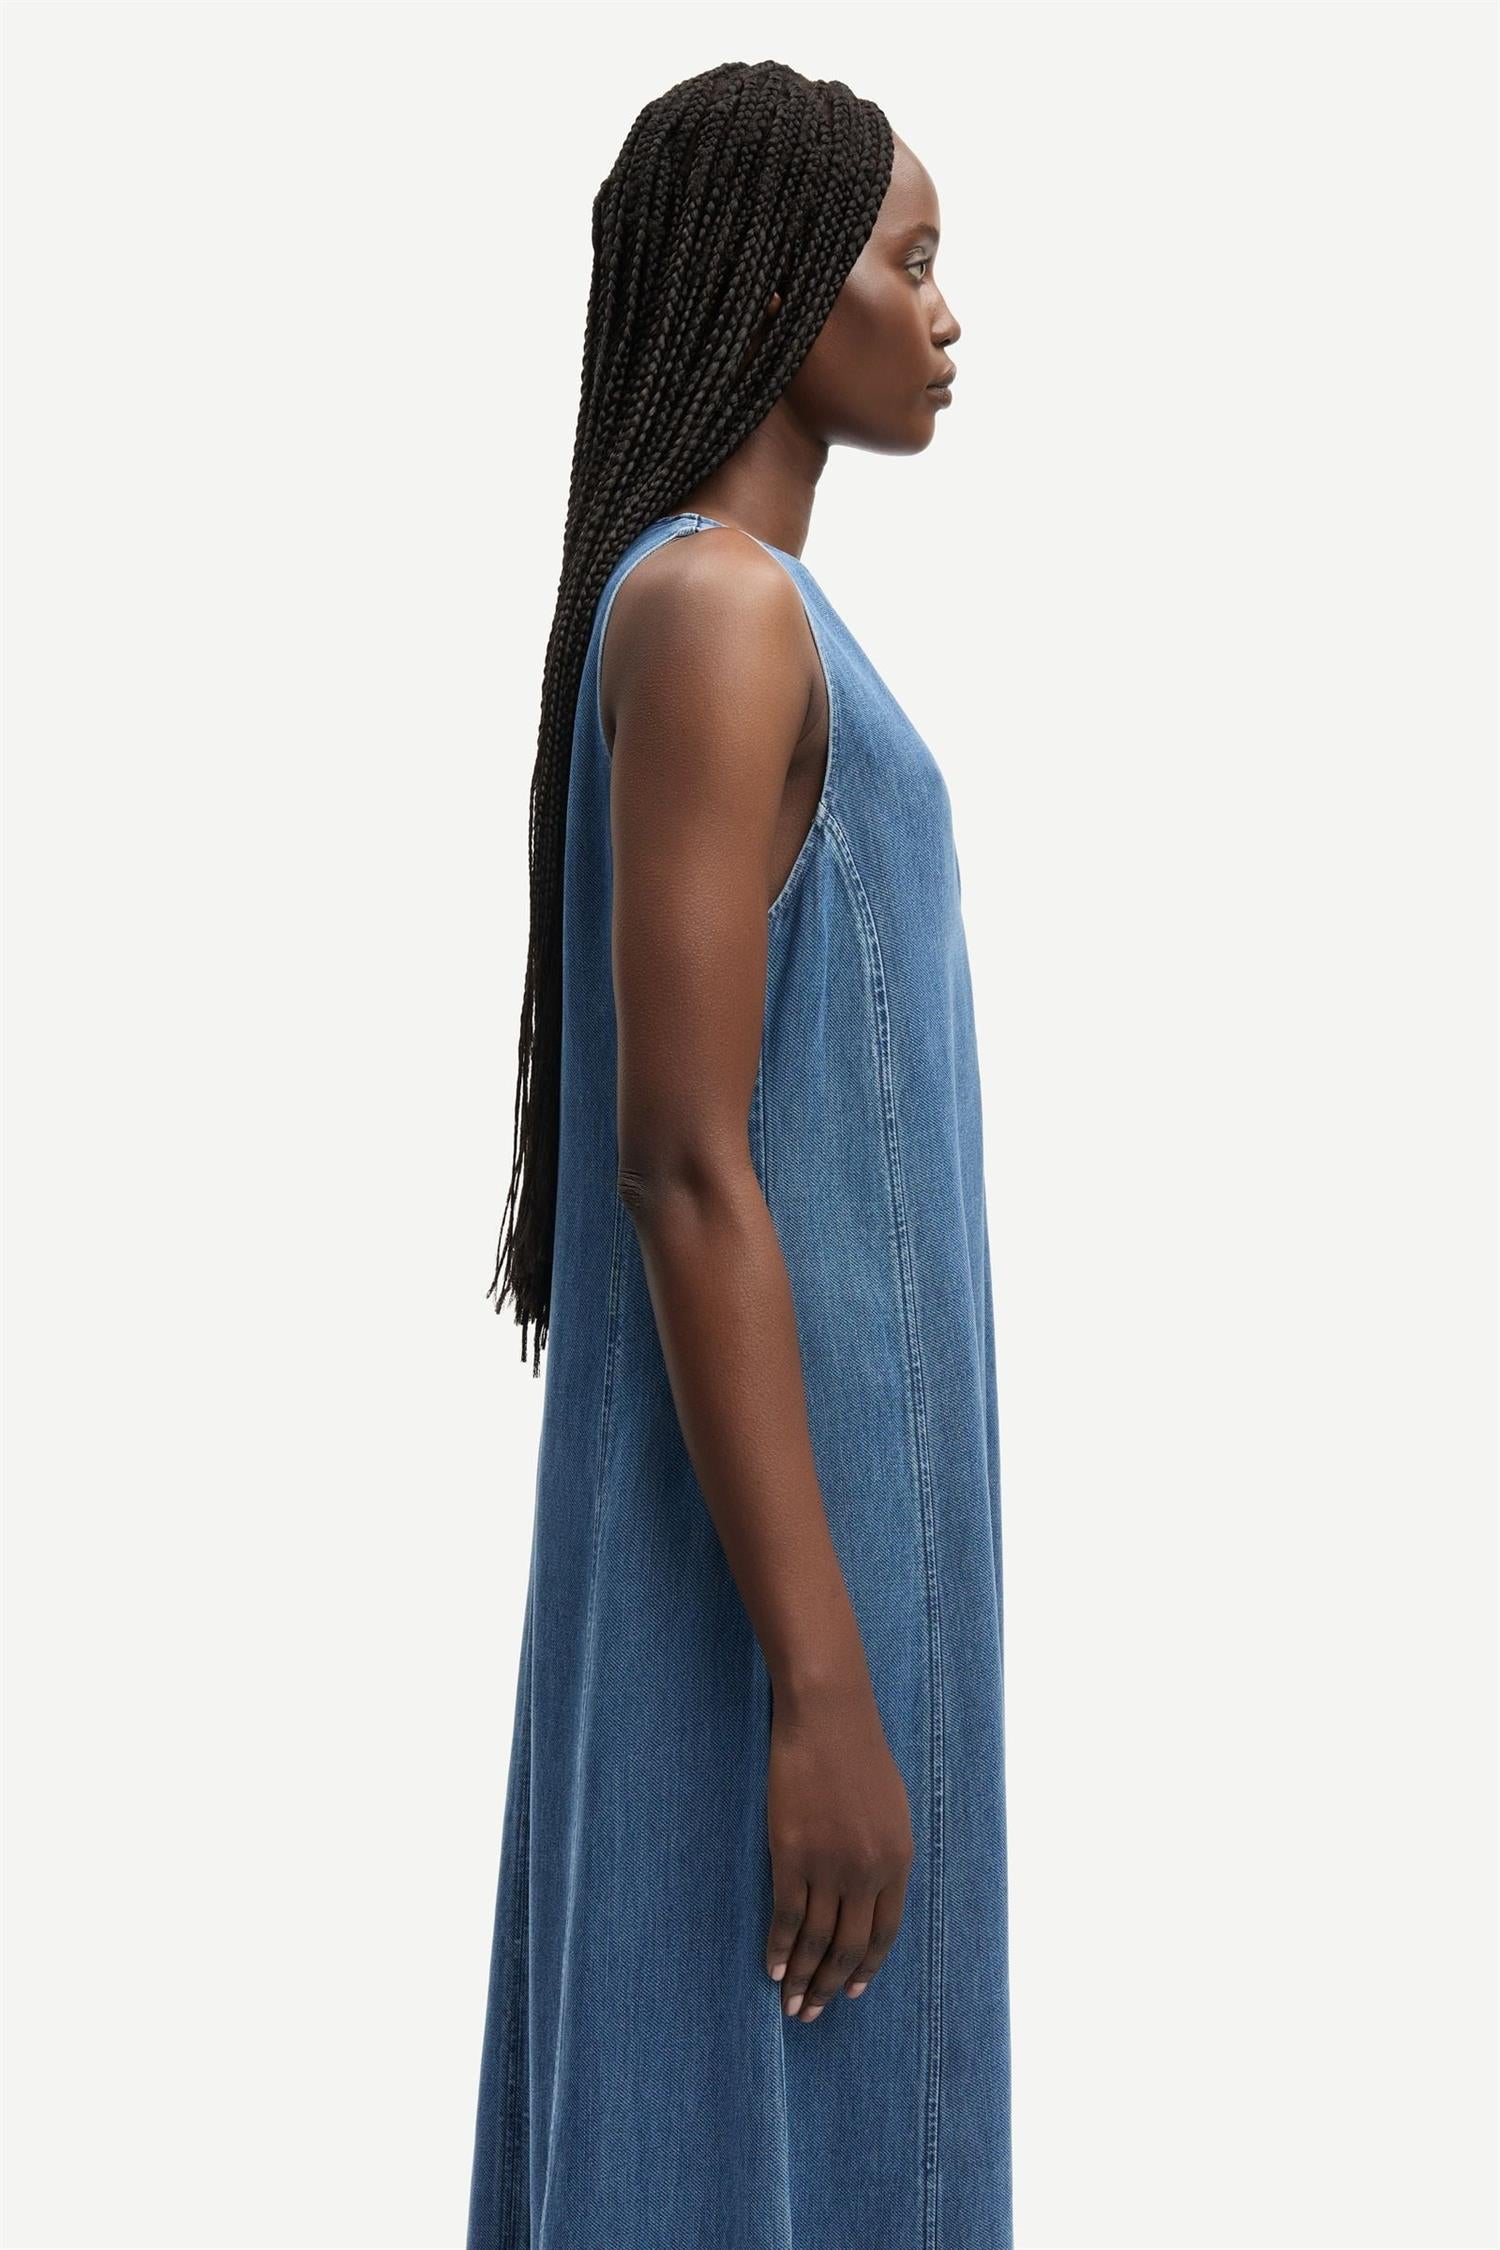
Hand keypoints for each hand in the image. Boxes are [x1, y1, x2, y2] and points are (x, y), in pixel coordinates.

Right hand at [764, 1672, 914, 2022]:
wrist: (828, 1714)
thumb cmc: (859, 1751)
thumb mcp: (891, 1806)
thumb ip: (884, 1851)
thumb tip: (872, 1890)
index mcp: (897, 1859)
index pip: (884, 1932)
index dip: (866, 1968)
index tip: (851, 1992)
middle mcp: (868, 1870)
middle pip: (850, 1946)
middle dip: (830, 1985)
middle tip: (812, 2014)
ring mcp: (830, 1864)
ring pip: (818, 1939)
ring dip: (803, 1977)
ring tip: (790, 2005)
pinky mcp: (792, 1853)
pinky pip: (788, 1916)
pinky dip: (780, 1948)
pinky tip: (772, 1968)